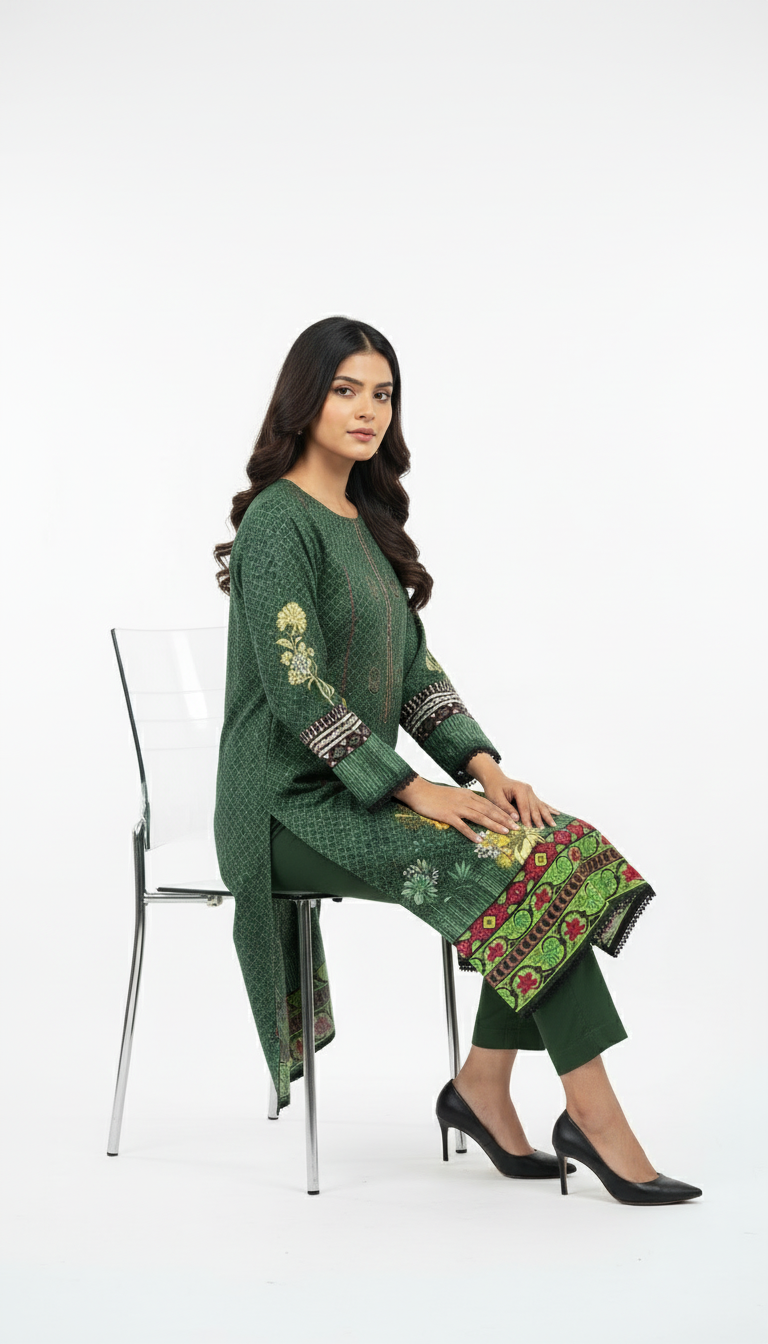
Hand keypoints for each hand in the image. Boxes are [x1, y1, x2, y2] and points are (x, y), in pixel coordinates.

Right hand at [391, 776, 520, 844]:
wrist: (419, 791)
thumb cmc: (435, 795)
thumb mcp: (454, 795)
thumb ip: (466, 801)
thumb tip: (476, 810)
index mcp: (468, 795)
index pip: (490, 804)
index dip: (503, 812)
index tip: (514, 819)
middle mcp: (466, 800)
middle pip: (489, 810)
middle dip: (504, 819)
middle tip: (516, 828)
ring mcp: (457, 808)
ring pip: (480, 817)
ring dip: (494, 824)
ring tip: (505, 832)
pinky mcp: (447, 815)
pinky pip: (462, 825)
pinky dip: (471, 833)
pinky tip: (479, 840)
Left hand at [482, 774, 557, 828]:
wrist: (496, 779)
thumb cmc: (494, 788)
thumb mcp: (496, 798)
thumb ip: (506, 808)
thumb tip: (516, 819)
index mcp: (519, 789)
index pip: (525, 806)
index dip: (527, 818)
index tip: (529, 828)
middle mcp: (528, 789)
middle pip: (534, 807)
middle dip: (538, 819)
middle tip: (542, 829)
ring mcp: (531, 791)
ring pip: (540, 805)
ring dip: (547, 815)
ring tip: (553, 824)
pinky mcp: (531, 794)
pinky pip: (541, 803)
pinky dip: (549, 808)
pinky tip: (557, 813)